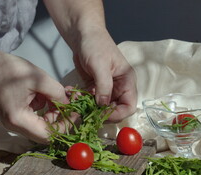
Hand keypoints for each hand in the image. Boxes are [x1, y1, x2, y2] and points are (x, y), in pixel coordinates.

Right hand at [0, 50, 73, 143]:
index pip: (49, 135)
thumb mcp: (39, 79)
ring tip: (63, 94)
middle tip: (74, 103)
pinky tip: (50, 92)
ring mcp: (18, 121)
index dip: (66, 126)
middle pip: (48, 131)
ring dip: (56, 110)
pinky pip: (39, 115)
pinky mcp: (20, 114)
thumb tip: (70, 104)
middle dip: (63, 118)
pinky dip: (48, 106)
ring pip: (45, 123)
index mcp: (19, 120)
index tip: (78, 113)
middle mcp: (17, 126)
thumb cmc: (9, 70)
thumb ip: (57, 93)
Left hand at [43, 0, 137, 121]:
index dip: (118, 114)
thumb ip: (103, 87)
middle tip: (86, 110)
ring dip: (88, 107)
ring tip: (76, 98)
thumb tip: (103, 106)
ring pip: (100, 108)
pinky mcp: (94, 89)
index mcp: (127, 82)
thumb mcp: (100, 65)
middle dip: (100, 113)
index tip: (102, 114)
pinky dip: (81, 101)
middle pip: (115, 110)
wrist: (82, 34)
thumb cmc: (96, 44)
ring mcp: (106, 89)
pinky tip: (72, 93)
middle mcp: (119, 88)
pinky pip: (90, 101)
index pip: (129, 106)